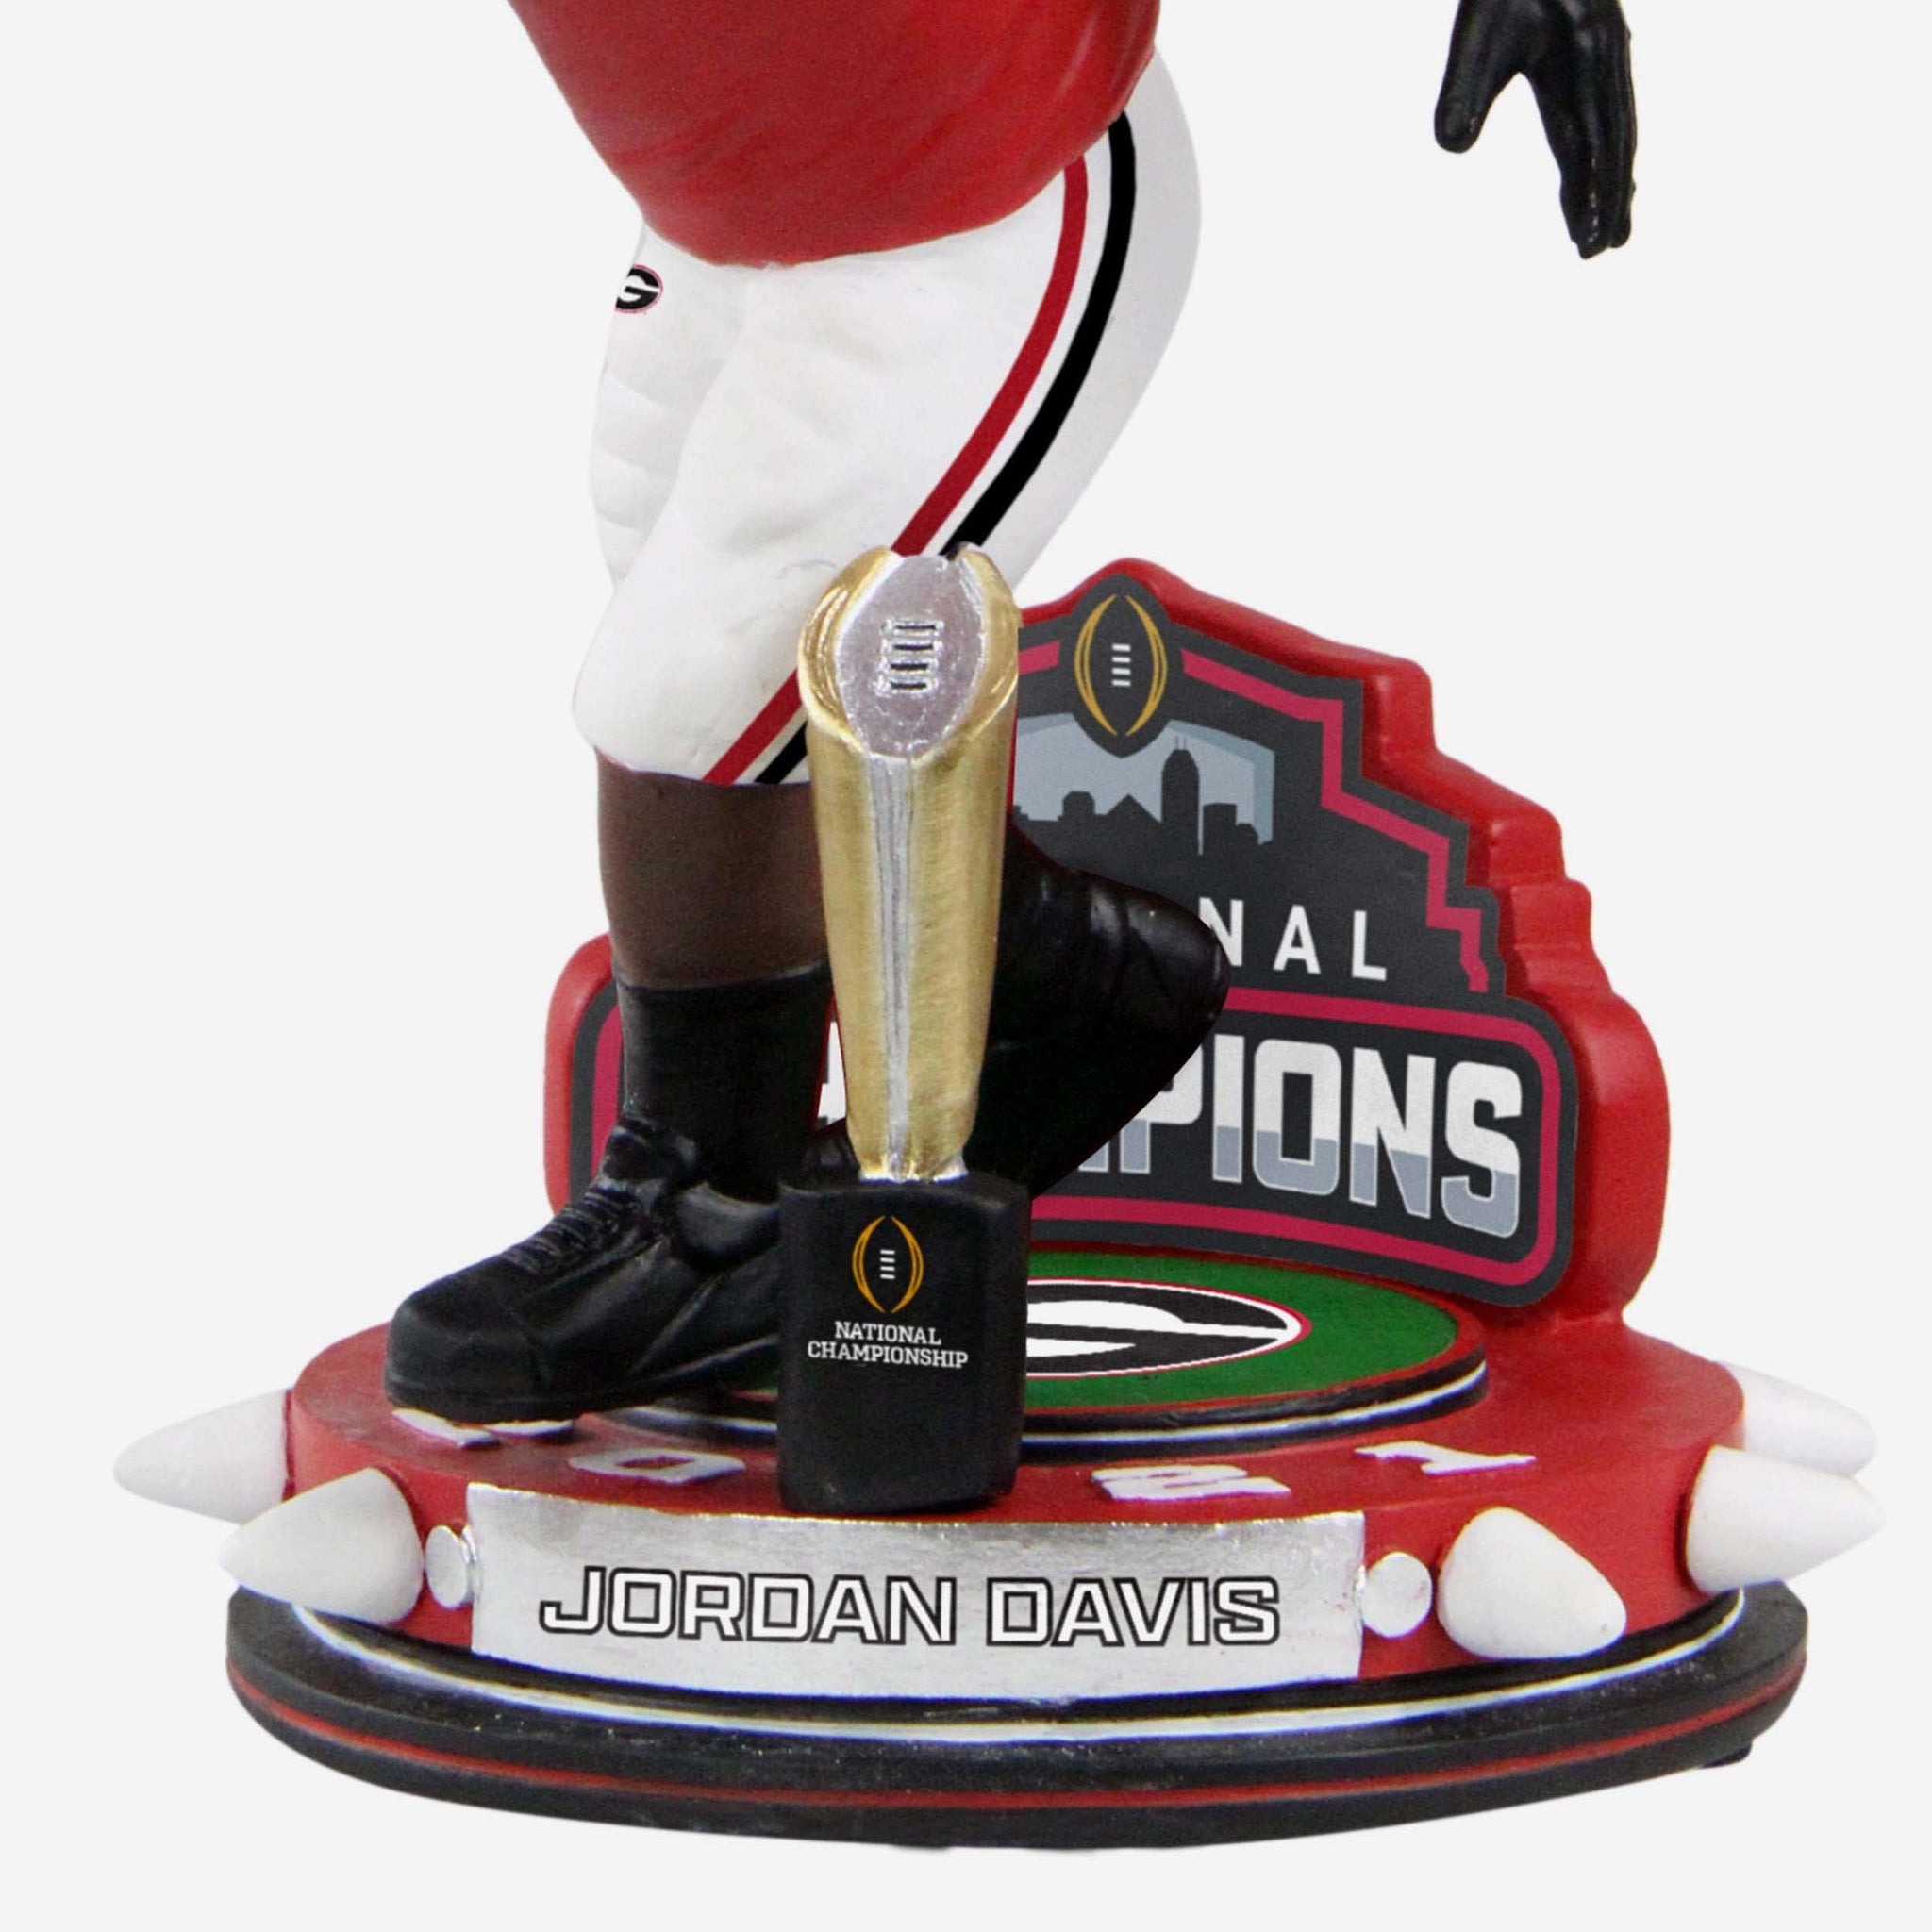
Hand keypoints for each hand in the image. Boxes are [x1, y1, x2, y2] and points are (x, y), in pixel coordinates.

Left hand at [1436, 0, 1635, 257]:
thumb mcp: (1477, 33)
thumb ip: (1464, 88)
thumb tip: (1450, 148)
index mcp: (1580, 62)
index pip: (1588, 146)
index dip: (1588, 196)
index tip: (1586, 242)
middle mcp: (1603, 59)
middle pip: (1614, 143)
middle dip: (1609, 199)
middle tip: (1604, 250)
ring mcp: (1607, 50)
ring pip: (1619, 126)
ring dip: (1616, 177)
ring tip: (1616, 224)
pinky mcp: (1600, 44)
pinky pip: (1613, 105)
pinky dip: (1613, 143)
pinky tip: (1608, 165)